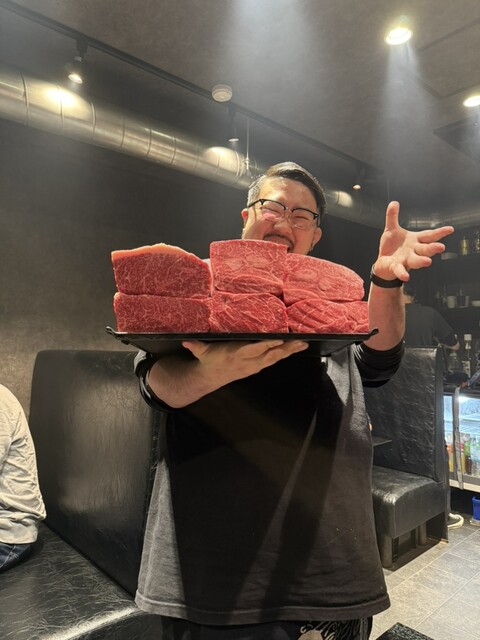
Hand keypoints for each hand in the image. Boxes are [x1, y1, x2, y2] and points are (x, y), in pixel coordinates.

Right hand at [181, 338, 308, 385]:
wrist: (210, 378)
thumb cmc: (208, 360)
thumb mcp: (201, 353)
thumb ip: (195, 346)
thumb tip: (186, 341)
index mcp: (237, 355)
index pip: (255, 349)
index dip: (268, 344)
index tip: (280, 338)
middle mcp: (248, 362)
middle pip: (270, 355)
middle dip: (286, 348)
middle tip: (300, 341)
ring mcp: (254, 366)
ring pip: (275, 358)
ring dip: (289, 351)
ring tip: (303, 344)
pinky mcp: (257, 367)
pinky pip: (273, 360)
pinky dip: (284, 354)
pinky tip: (295, 348)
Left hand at [373, 201, 453, 280]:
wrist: (383, 264)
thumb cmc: (391, 247)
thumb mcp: (391, 230)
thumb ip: (392, 217)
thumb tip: (393, 202)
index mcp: (415, 241)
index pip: (429, 236)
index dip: (439, 233)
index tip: (450, 229)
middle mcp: (413, 251)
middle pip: (425, 249)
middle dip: (433, 248)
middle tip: (441, 247)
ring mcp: (406, 260)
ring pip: (416, 261)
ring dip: (422, 261)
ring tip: (427, 262)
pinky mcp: (396, 267)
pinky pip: (400, 270)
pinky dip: (402, 273)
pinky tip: (406, 276)